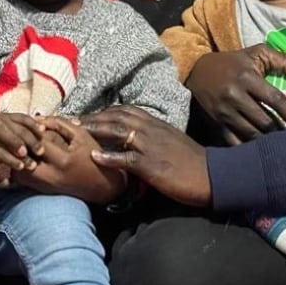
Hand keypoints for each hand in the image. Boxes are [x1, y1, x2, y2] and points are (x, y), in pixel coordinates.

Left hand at [11, 118, 125, 203]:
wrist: (102, 185)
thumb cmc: (92, 156)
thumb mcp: (81, 135)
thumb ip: (59, 124)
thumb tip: (37, 118)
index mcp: (64, 160)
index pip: (38, 142)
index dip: (31, 130)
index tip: (29, 123)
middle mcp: (52, 176)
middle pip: (22, 161)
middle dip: (19, 147)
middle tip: (18, 136)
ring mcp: (45, 186)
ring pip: (18, 172)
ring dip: (16, 158)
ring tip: (20, 146)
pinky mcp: (41, 191)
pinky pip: (22, 179)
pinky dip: (19, 167)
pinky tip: (24, 157)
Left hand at [82, 106, 210, 207]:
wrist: (213, 174)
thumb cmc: (193, 162)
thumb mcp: (172, 143)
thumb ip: (155, 138)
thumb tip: (138, 142)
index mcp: (157, 124)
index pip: (126, 110)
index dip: (105, 111)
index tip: (89, 115)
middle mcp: (152, 129)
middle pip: (117, 116)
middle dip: (94, 117)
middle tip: (72, 120)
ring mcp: (151, 145)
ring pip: (119, 130)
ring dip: (95, 129)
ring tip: (76, 131)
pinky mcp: (152, 164)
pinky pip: (127, 158)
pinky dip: (109, 156)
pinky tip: (94, 157)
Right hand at [187, 45, 285, 140]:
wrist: (197, 70)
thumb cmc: (234, 62)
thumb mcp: (257, 54)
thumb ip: (284, 61)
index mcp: (247, 77)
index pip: (275, 99)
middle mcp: (234, 95)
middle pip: (264, 121)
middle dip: (281, 132)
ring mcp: (223, 112)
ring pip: (251, 134)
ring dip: (268, 142)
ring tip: (282, 147)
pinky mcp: (215, 123)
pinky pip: (235, 142)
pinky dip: (249, 149)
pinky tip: (261, 151)